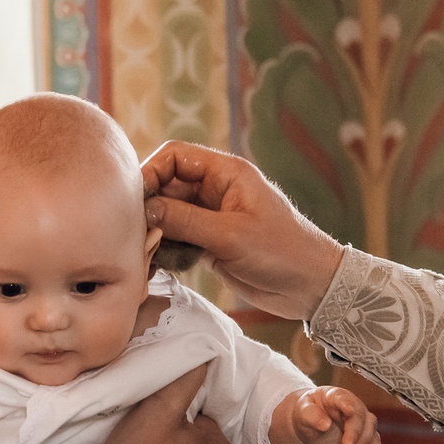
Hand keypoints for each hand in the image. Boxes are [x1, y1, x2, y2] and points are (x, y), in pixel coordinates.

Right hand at [141, 142, 346, 320]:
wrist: (311, 286)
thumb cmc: (283, 252)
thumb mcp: (230, 236)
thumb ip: (185, 221)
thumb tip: (145, 210)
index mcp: (227, 174)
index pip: (175, 157)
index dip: (150, 172)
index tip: (134, 201)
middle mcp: (217, 190)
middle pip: (167, 186)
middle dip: (149, 206)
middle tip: (133, 231)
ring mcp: (213, 217)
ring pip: (169, 214)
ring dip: (155, 231)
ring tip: (143, 252)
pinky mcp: (211, 242)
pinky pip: (178, 238)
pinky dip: (166, 249)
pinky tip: (157, 265)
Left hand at [279, 386, 382, 443]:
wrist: (310, 427)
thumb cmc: (306, 415)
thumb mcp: (303, 414)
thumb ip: (312, 416)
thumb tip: (325, 424)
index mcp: (334, 396)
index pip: (343, 398)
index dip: (347, 404)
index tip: (349, 411)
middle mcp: (350, 405)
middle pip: (359, 415)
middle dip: (355, 431)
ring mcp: (358, 419)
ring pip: (369, 427)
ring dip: (364, 441)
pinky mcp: (361, 434)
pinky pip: (373, 440)